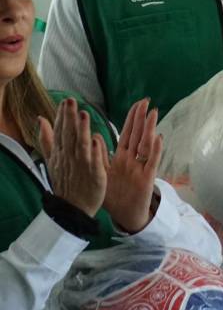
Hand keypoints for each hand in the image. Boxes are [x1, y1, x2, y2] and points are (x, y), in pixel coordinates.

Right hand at [37, 99, 106, 217]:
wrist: (73, 208)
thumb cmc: (65, 181)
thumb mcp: (52, 160)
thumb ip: (47, 139)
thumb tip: (40, 119)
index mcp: (60, 153)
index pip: (60, 132)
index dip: (62, 116)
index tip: (65, 101)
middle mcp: (69, 158)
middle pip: (69, 136)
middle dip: (69, 118)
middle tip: (71, 101)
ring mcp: (82, 166)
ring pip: (81, 146)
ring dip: (82, 130)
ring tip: (83, 115)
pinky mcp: (94, 175)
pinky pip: (94, 162)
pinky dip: (94, 152)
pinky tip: (96, 139)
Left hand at [104, 98, 161, 232]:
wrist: (125, 215)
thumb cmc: (114, 196)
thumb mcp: (102, 174)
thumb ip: (100, 155)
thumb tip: (96, 135)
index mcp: (121, 157)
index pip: (127, 133)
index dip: (132, 119)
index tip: (137, 104)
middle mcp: (132, 159)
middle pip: (137, 135)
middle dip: (141, 118)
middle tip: (146, 101)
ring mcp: (141, 167)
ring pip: (145, 144)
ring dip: (149, 129)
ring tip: (153, 113)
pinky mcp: (147, 178)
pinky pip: (151, 162)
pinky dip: (155, 150)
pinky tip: (158, 138)